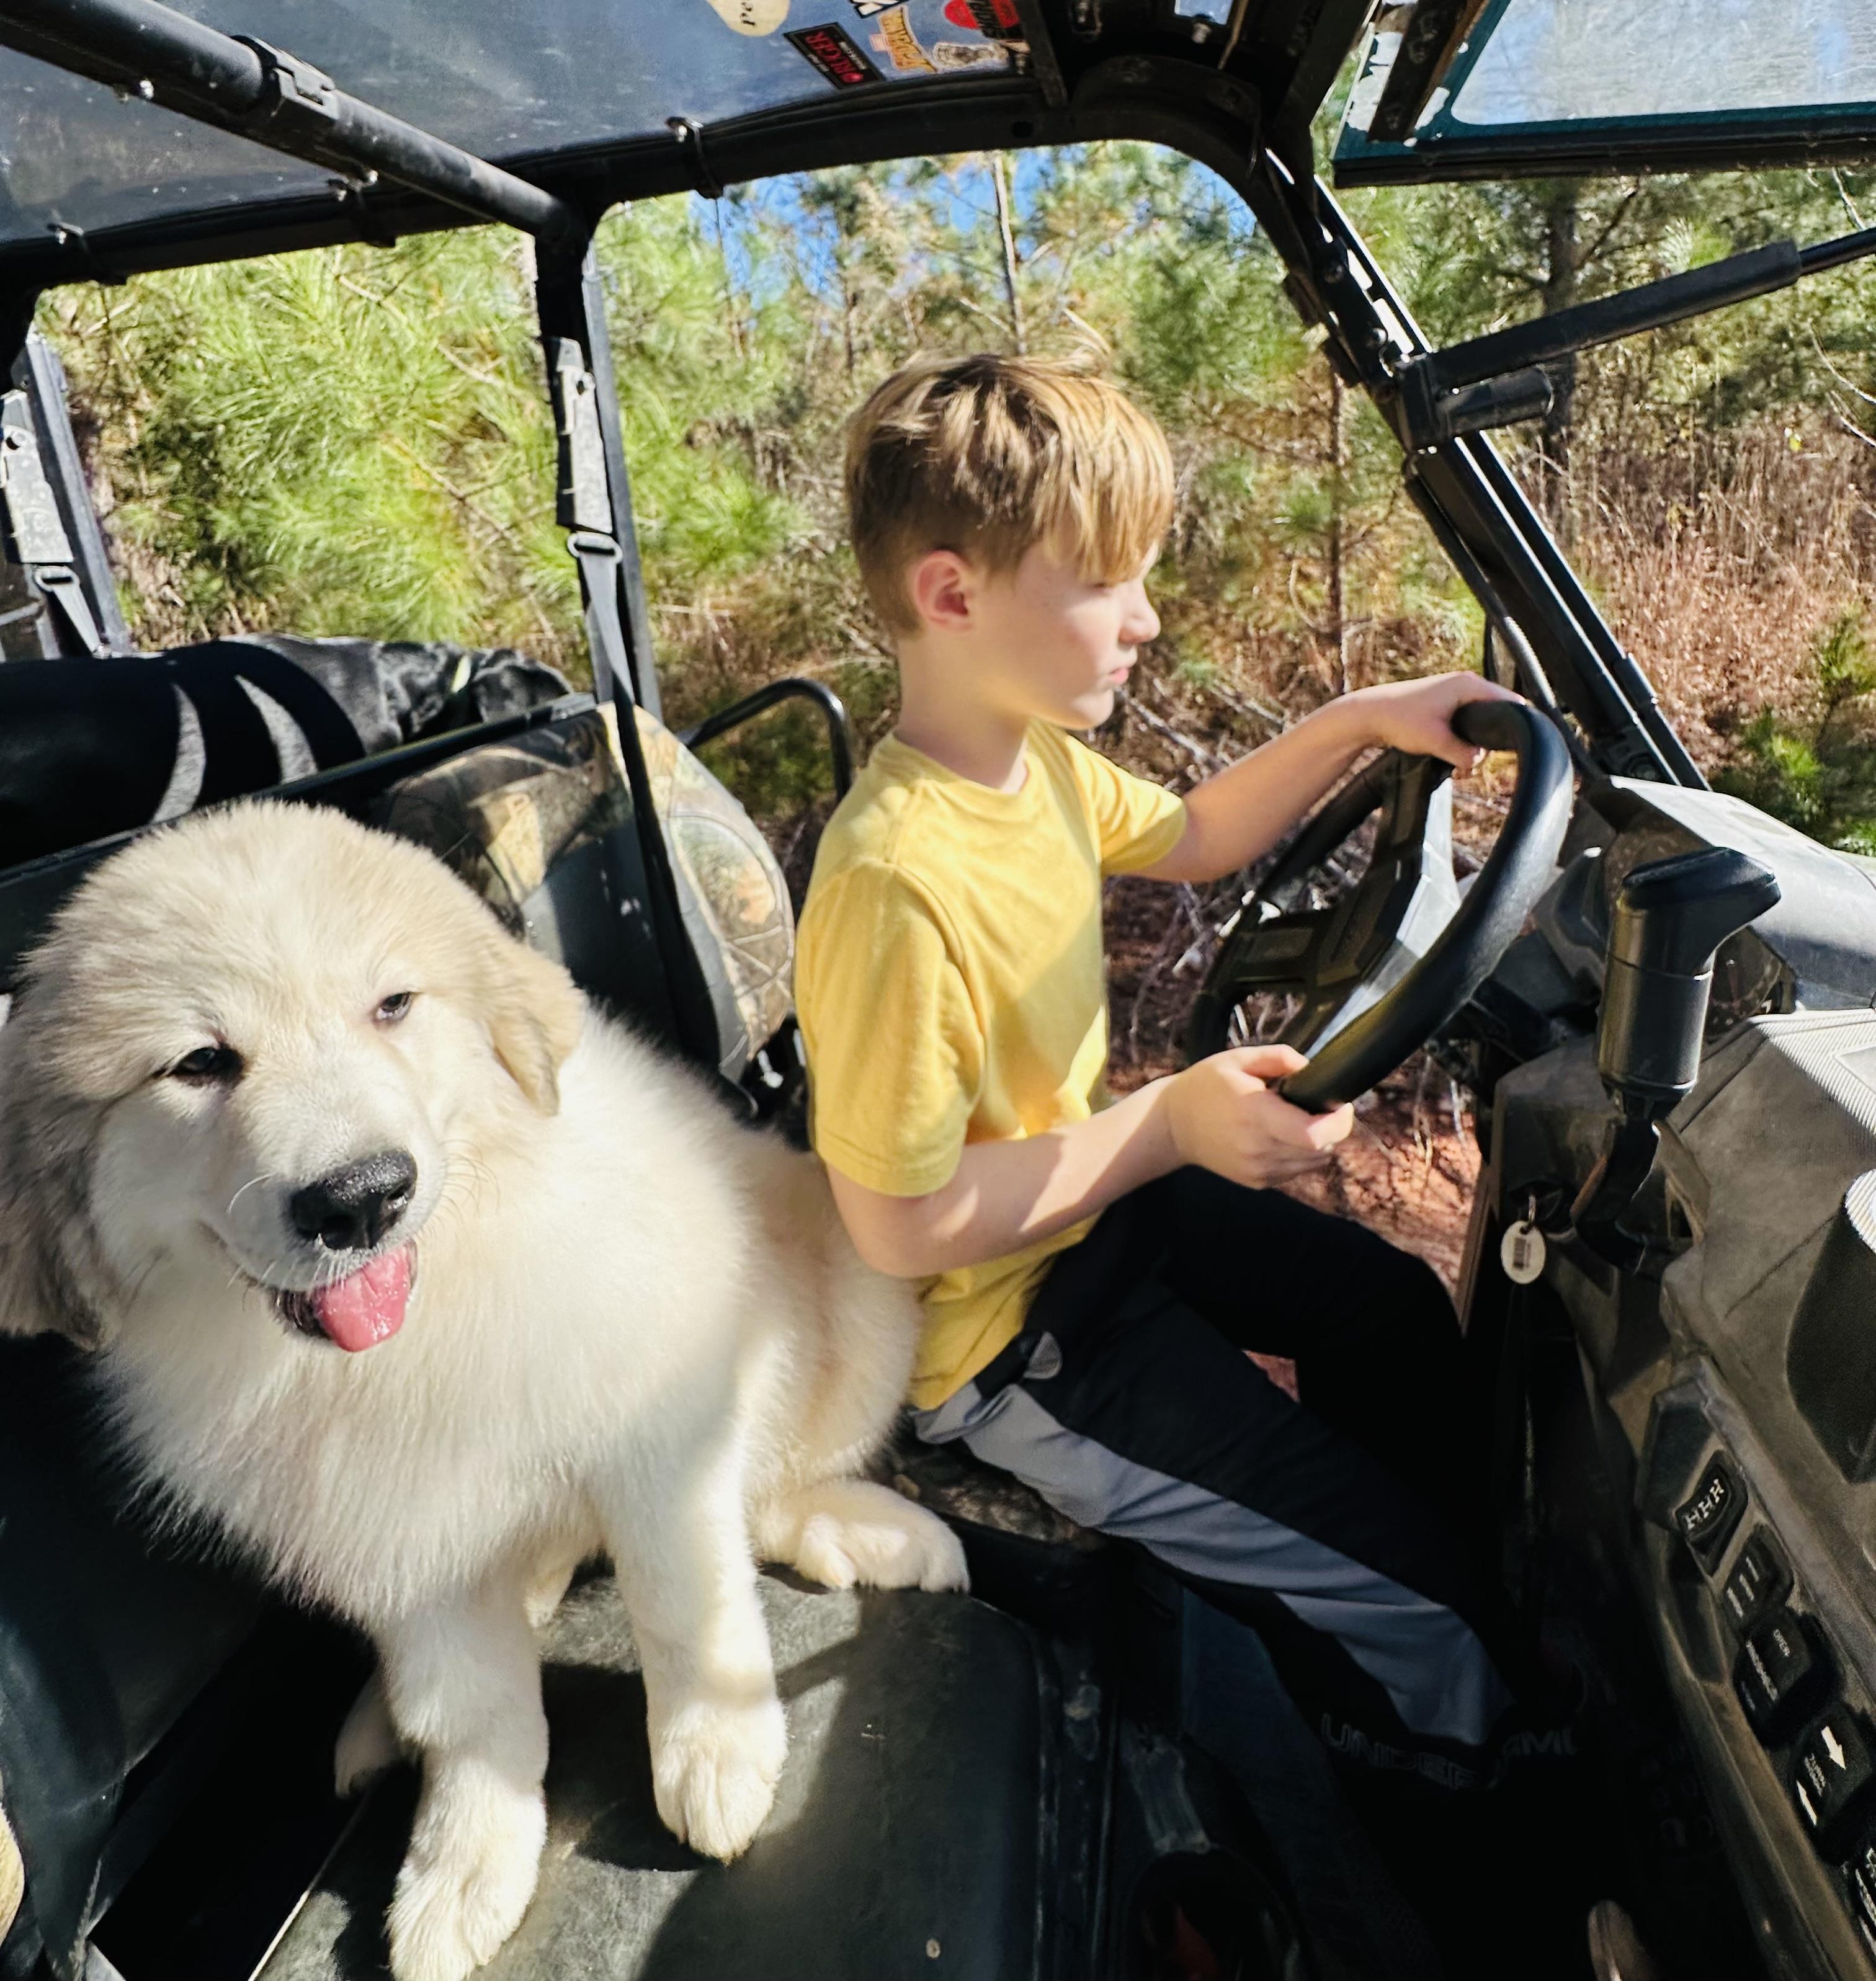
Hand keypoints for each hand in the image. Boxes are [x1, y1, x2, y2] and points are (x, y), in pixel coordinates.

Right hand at [1160, 1045, 1354, 1188]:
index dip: (1339, 1122)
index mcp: (1255, 1114)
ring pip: (1313, 1163)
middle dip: (1330, 1128)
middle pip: (1322, 1149)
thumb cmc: (1206, 1086)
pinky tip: (1279, 1136)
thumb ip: (1279, 1057)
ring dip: (1316, 1143)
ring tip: (1296, 1121)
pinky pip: (1296, 1171)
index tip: (1339, 1104)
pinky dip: (1298, 1155)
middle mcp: (1258, 1148)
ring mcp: (1257, 1170)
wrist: (1172, 1125)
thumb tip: (1311, 1069)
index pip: (1315, 1134)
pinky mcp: (1257, 1182)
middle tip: (1317, 1106)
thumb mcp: (1238, 1058)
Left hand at [1338, 671, 1521, 773]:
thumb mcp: (1436, 741)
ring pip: (1480, 721)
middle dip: (1490, 740)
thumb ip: (1464, 754)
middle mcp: (1466, 684)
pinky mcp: (1445, 704)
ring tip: (1460, 763)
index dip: (1517, 724)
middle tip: (1474, 763)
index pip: (1511, 701)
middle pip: (1497, 713)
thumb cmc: (1399, 720)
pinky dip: (1463, 739)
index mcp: (1469, 685)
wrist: (1367, 714)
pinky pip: (1466, 722)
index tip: (1514, 747)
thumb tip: (1479, 761)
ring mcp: (1455, 693)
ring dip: (1474, 743)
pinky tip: (1453, 756)